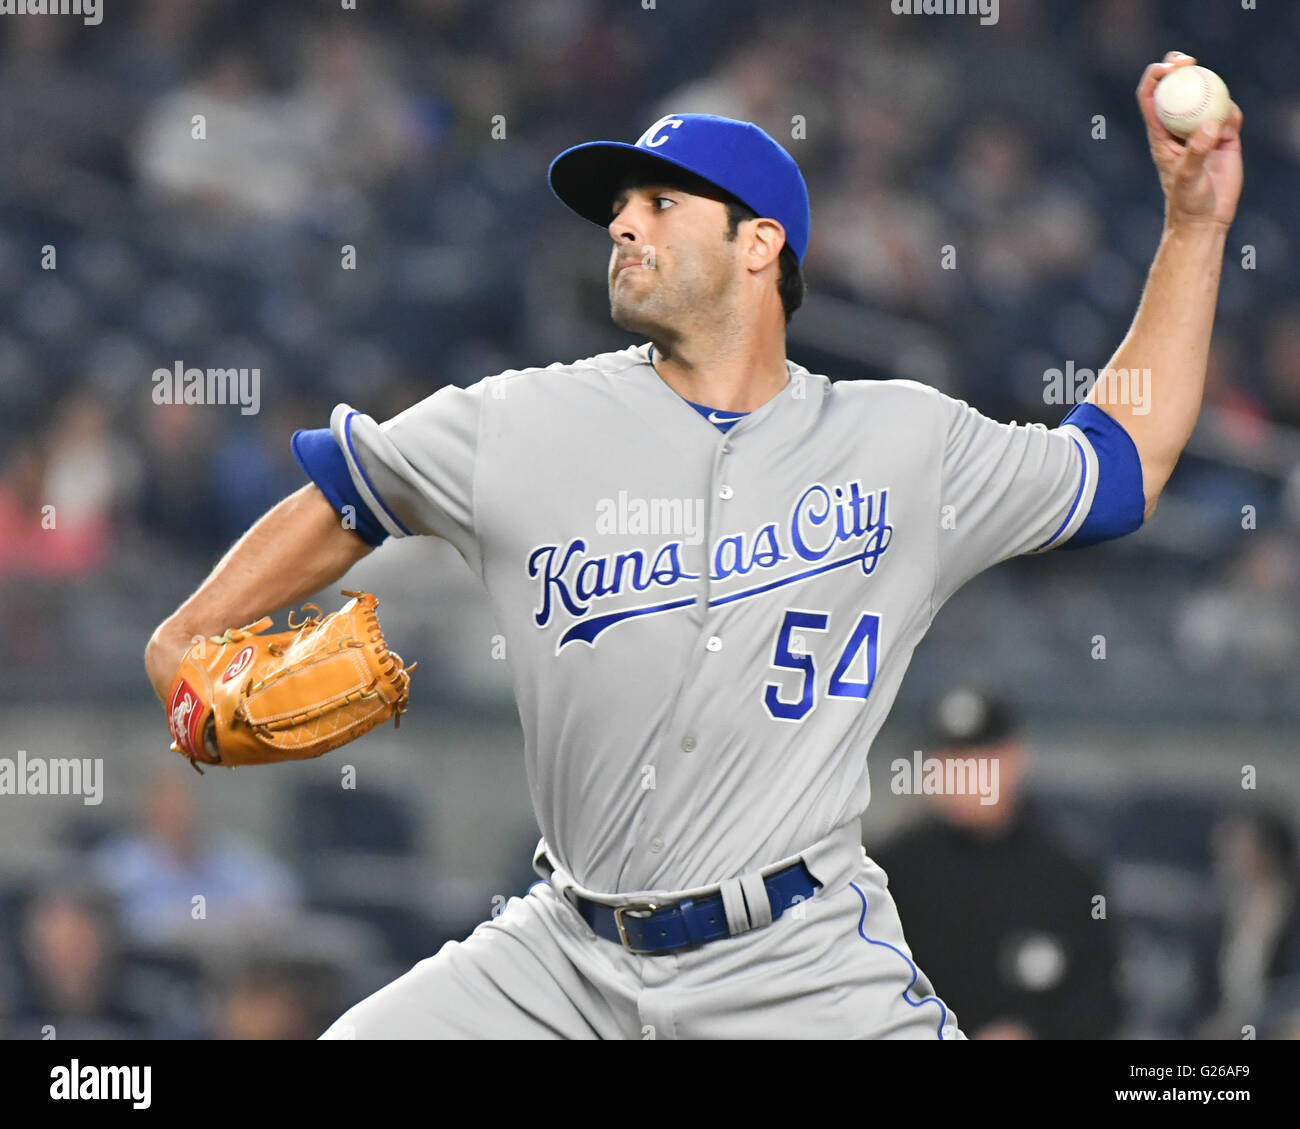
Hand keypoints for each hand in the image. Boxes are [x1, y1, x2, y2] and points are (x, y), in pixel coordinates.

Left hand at [1137, 52, 1243, 230]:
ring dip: (1211, 88)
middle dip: (1179, 67)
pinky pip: (1228, 113)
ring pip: (1205, 96)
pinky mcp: (1224, 136)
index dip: (1155, 76)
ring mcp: (1202, 129)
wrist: (1205, 218)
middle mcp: (1179, 127)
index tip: (1168, 67)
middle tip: (1190, 60)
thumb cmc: (1187, 201)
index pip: (1151, 97)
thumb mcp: (1187, 177)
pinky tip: (1231, 128)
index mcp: (1160, 133)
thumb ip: (1197, 151)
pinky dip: (1231, 112)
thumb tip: (1211, 125)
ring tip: (1217, 98)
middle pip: (1176, 88)